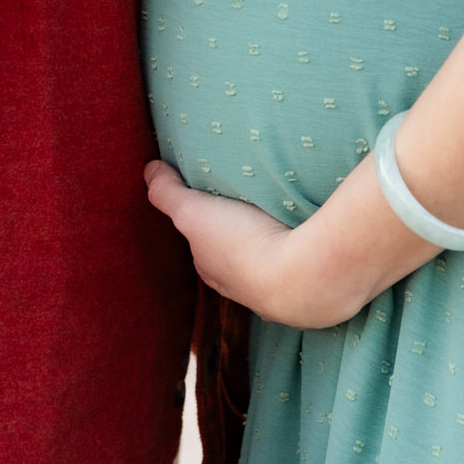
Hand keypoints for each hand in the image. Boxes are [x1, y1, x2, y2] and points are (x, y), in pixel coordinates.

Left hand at [144, 156, 432, 329]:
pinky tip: (315, 231)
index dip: (204, 225)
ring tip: (286, 212)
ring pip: (273, 261)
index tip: (210, 201)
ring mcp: (280, 293)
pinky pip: (305, 261)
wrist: (304, 278)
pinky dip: (305, 246)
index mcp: (214, 270)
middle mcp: (243, 289)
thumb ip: (168, 192)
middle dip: (240, 234)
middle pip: (237, 257)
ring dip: (276, 241)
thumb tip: (149, 170)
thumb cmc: (243, 244)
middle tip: (248, 203)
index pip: (203, 247)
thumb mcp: (194, 212)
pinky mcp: (314, 288)